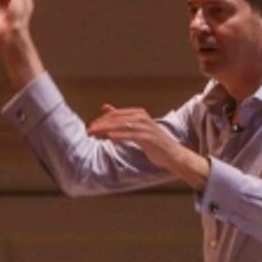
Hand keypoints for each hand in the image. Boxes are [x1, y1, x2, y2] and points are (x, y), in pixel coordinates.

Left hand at [89, 105, 208, 189]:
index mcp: (138, 113)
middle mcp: (142, 117)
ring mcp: (145, 127)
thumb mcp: (136, 128)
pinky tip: (110, 139)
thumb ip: (121, 117)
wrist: (172, 154)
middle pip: (116, 119)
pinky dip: (120, 136)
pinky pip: (131, 135)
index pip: (115, 114)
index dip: (101, 120)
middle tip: (89, 131)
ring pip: (121, 126)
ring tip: (94, 134)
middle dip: (100, 125)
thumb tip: (105, 107)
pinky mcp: (148, 137)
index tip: (90, 127)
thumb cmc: (153, 142)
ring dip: (106, 130)